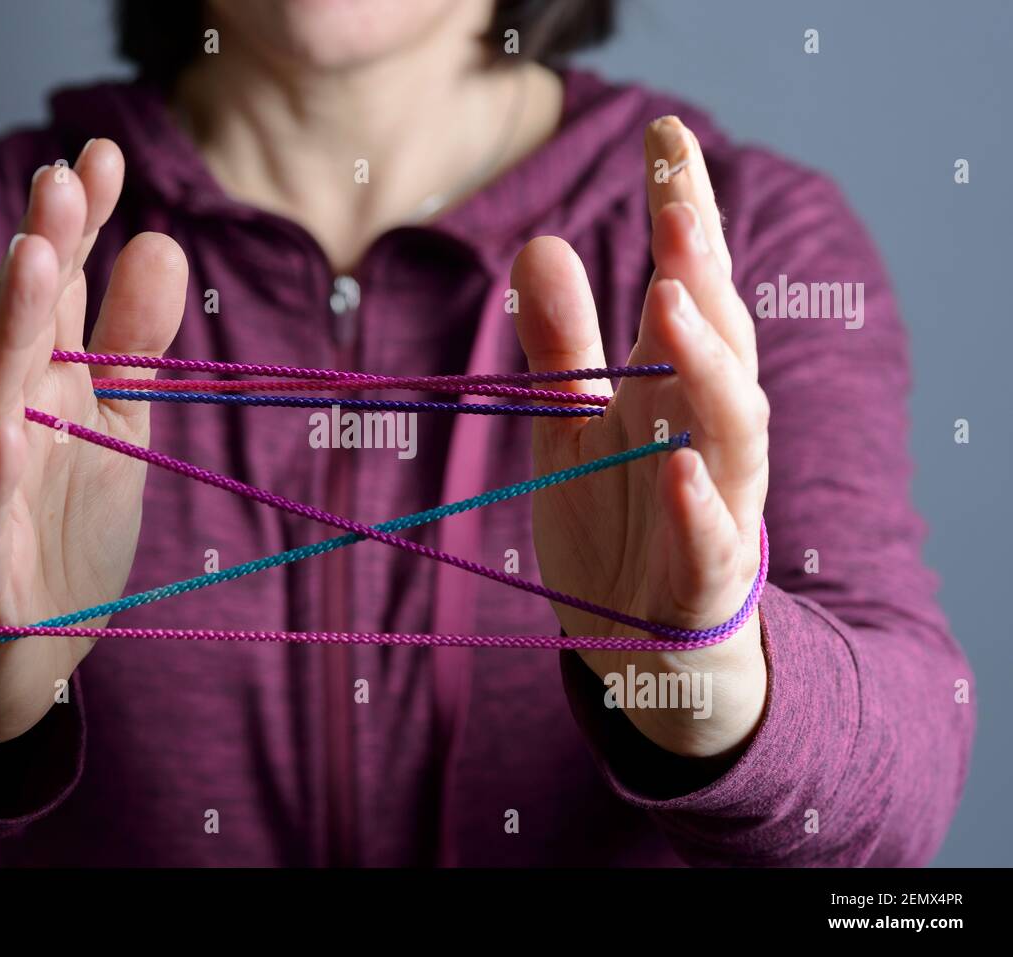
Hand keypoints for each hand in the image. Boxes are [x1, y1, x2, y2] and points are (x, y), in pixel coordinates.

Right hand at [0, 139, 187, 791]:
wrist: (24, 645)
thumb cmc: (63, 521)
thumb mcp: (115, 422)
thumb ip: (132, 342)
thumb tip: (160, 241)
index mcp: (41, 384)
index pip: (56, 293)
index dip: (79, 226)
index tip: (107, 154)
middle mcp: (5, 422)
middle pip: (19, 330)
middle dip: (42, 252)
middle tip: (63, 177)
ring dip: (8, 334)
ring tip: (32, 261)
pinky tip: (9, 434)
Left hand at [514, 117, 769, 758]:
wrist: (642, 640)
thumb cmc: (613, 517)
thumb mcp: (571, 422)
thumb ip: (562, 342)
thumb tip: (541, 242)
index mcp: (674, 386)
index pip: (688, 285)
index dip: (682, 212)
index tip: (663, 133)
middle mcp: (705, 430)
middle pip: (718, 338)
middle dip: (701, 266)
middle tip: (674, 197)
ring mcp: (715, 501)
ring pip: (733, 425)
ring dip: (706, 364)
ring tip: (669, 301)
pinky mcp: (704, 576)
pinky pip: (712, 538)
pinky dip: (697, 504)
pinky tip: (676, 469)